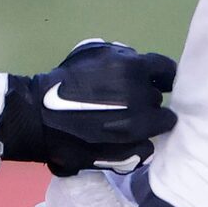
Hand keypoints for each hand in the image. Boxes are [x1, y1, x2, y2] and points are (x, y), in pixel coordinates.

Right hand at [0, 40, 177, 173]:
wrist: (39, 118)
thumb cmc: (63, 81)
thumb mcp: (93, 53)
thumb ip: (122, 56)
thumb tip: (140, 64)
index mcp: (133, 68)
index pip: (168, 72)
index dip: (163, 78)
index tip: (158, 84)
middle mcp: (140, 98)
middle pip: (159, 100)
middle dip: (148, 102)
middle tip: (130, 106)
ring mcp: (137, 128)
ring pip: (159, 125)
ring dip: (148, 124)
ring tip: (129, 126)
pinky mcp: (131, 152)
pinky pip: (148, 147)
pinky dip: (139, 145)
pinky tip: (123, 143)